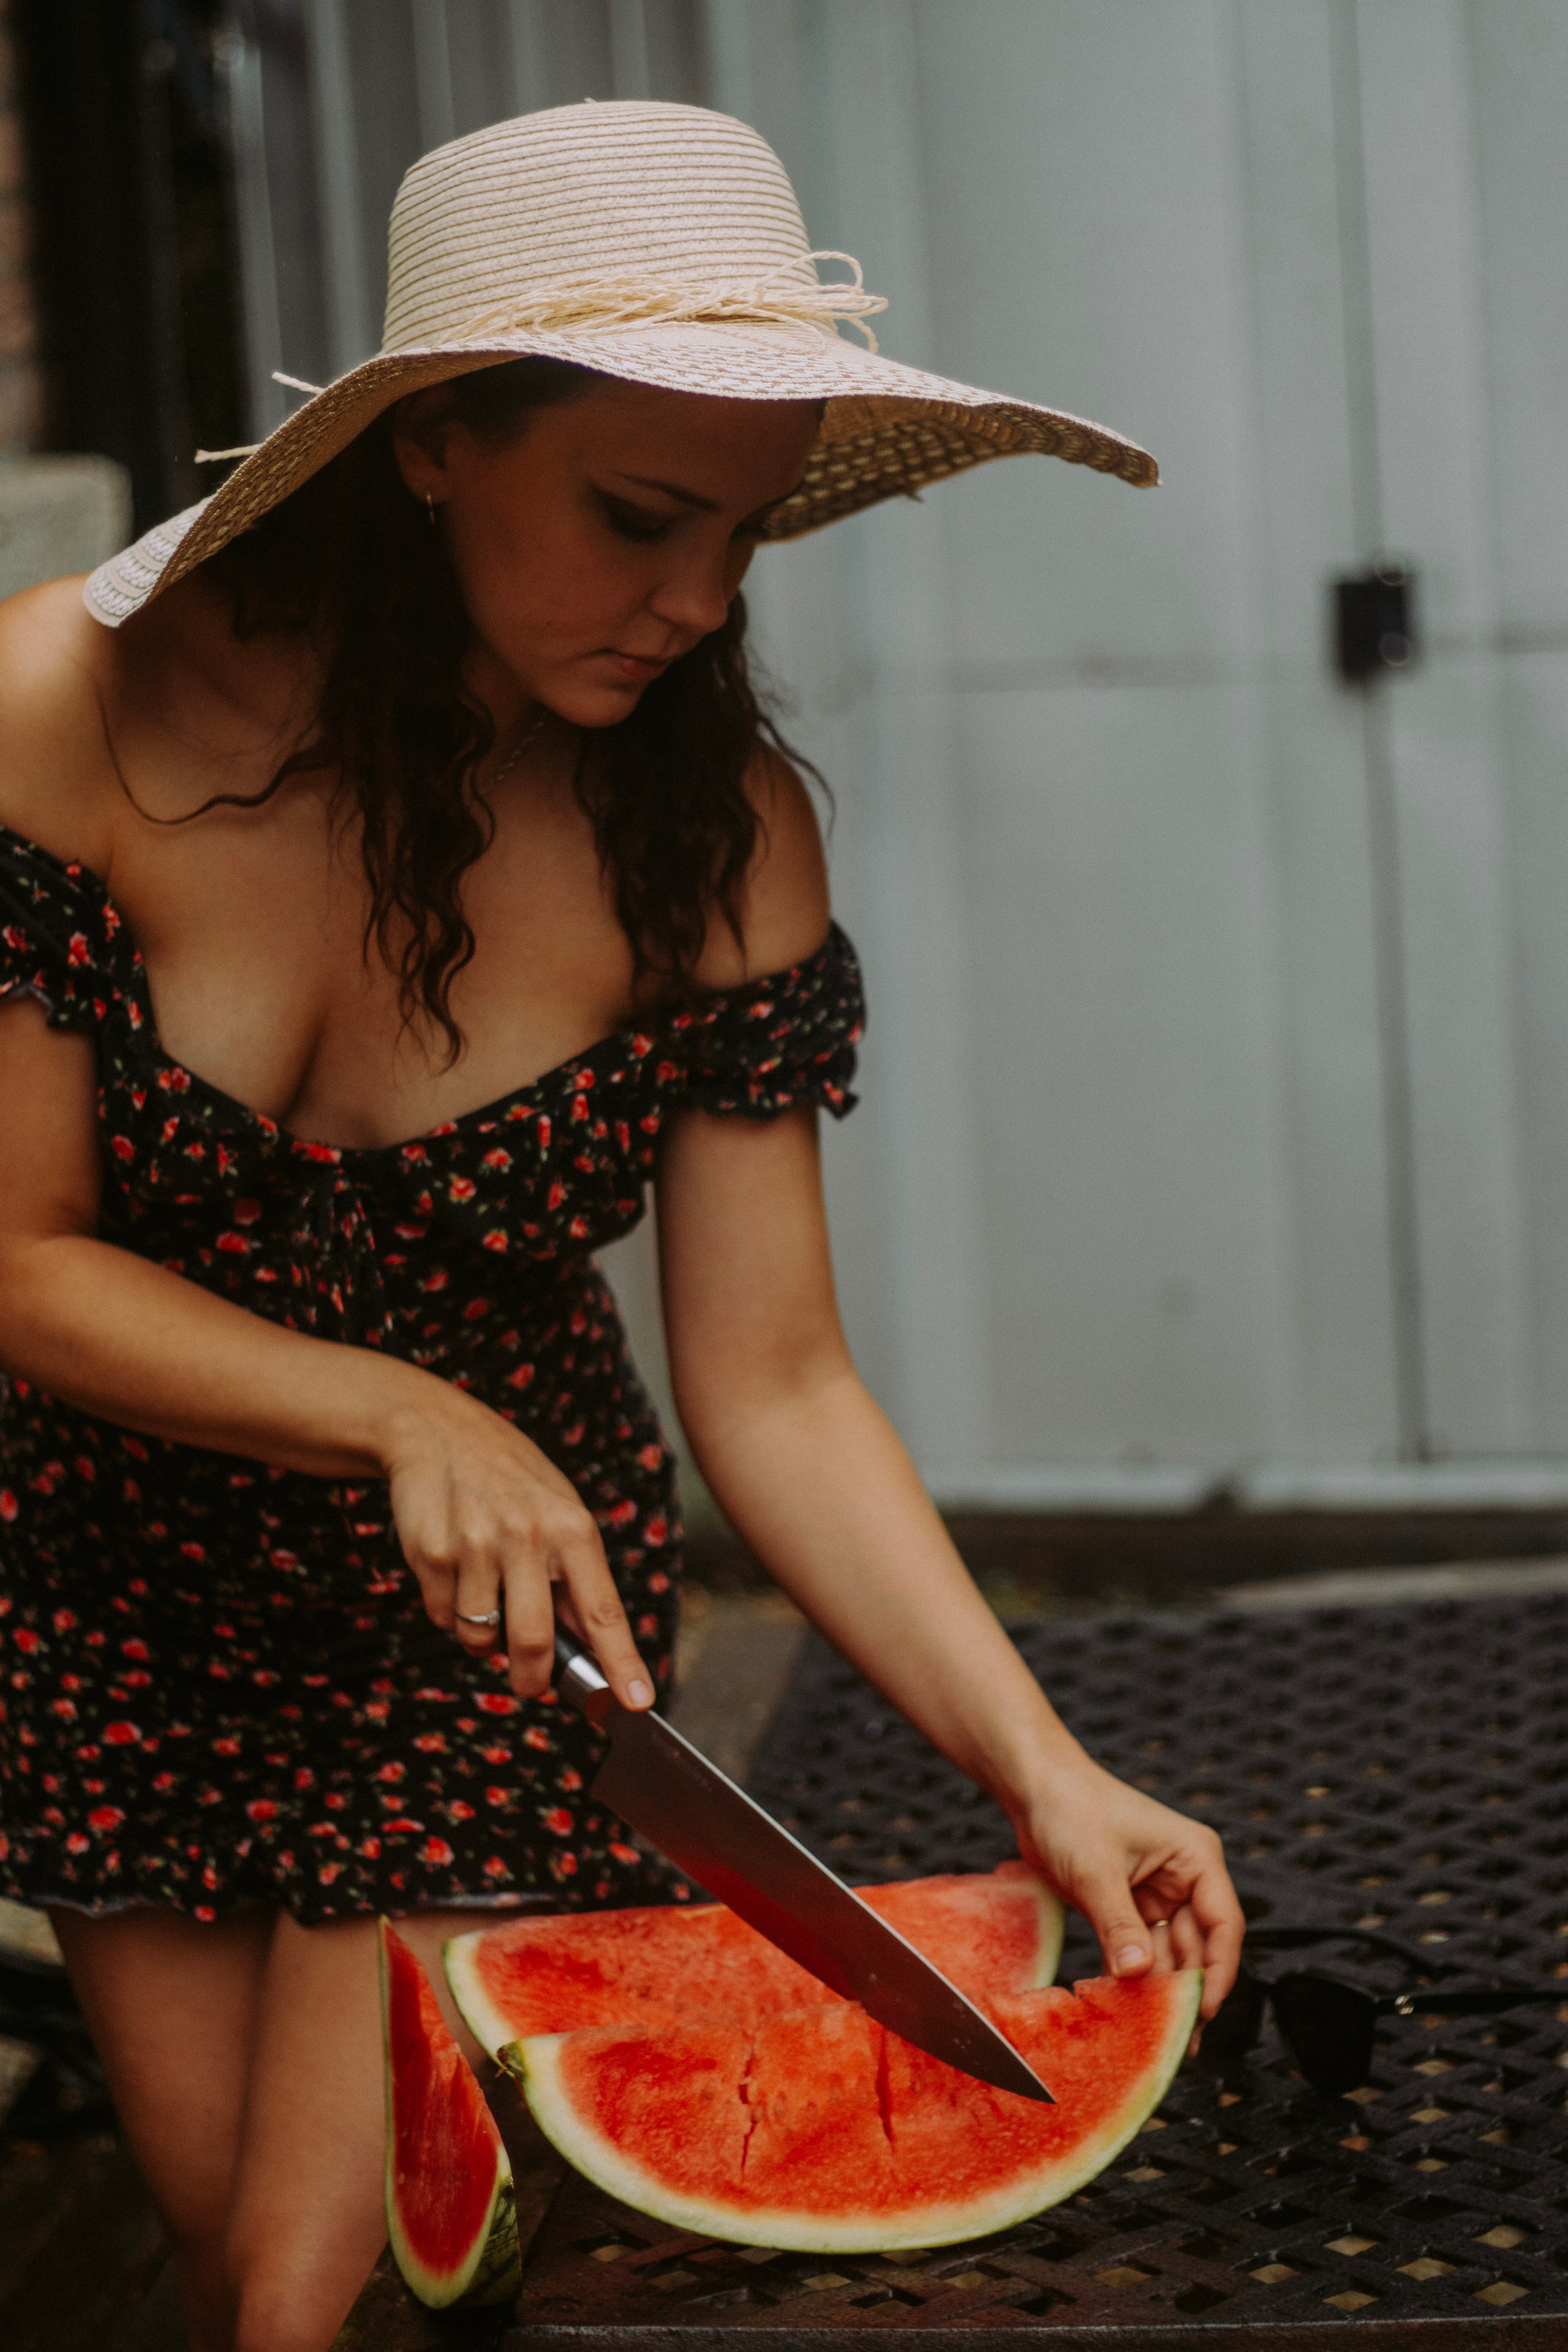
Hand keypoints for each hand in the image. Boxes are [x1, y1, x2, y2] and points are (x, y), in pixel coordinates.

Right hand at [379, 1387, 653, 1708]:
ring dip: (481, 1637)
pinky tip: (454, 1568)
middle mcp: (527, 1536)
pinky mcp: (432, 1552)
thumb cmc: (509, 1479)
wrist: (436, 1429)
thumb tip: (589, 1648)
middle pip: (533, 1641)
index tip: (636, 1701)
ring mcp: (476, 1544)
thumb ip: (574, 1574)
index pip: (603, 1609)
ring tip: (483, 1594)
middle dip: (531, 1679)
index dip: (621, 1661)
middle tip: (530, 1685)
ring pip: (479, 1637)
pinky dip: (449, 1610)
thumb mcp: (558, 1510)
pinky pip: (442, 1616)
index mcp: (572, 1528)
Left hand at [1009, 1755, 1243, 2026]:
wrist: (1033, 1788)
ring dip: (1158, 1990)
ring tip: (1151, 2036)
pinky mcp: (1127, 1906)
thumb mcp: (1097, 1870)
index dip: (1218, 1972)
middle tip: (1175, 2042)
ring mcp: (1156, 1894)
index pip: (1223, 1925)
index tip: (1204, 2012)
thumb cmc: (1071, 1808)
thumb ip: (1119, 1924)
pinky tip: (1126, 2010)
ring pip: (1168, 1955)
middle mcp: (1183, 1878)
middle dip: (1186, 1991)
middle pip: (1197, 1947)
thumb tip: (1138, 1974)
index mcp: (1195, 1858)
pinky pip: (1138, 1951)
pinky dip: (1131, 1977)